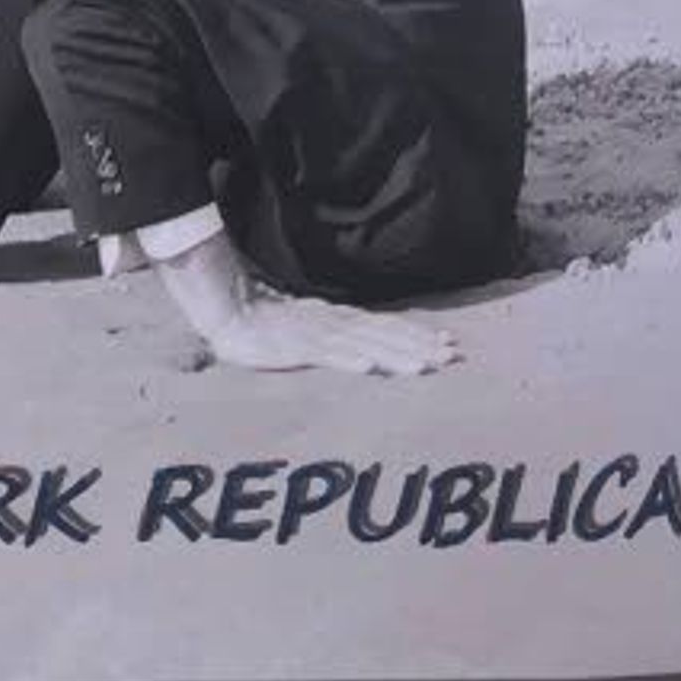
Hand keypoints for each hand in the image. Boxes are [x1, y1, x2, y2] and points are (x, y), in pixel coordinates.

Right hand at [189, 291, 461, 378]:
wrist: (229, 312)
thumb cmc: (268, 325)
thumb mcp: (310, 329)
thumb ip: (339, 337)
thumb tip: (369, 351)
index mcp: (340, 319)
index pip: (387, 326)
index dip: (419, 334)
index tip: (448, 343)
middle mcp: (335, 323)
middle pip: (385, 334)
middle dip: (419, 345)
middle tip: (451, 356)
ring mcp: (317, 334)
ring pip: (364, 345)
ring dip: (395, 355)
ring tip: (424, 366)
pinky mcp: (296, 347)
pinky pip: (326, 355)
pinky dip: (348, 360)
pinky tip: (369, 368)